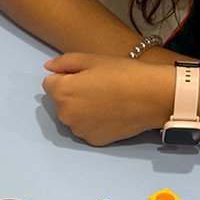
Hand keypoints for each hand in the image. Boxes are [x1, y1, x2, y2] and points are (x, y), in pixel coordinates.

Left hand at [42, 53, 171, 144]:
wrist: (152, 97)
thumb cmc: (123, 74)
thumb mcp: (92, 59)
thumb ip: (64, 62)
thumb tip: (48, 68)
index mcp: (61, 92)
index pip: (49, 83)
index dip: (66, 76)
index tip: (85, 75)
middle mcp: (65, 115)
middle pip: (60, 101)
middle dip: (72, 94)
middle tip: (98, 86)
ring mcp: (79, 130)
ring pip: (73, 116)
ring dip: (82, 109)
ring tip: (105, 99)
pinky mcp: (93, 140)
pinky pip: (86, 128)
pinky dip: (93, 122)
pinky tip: (110, 113)